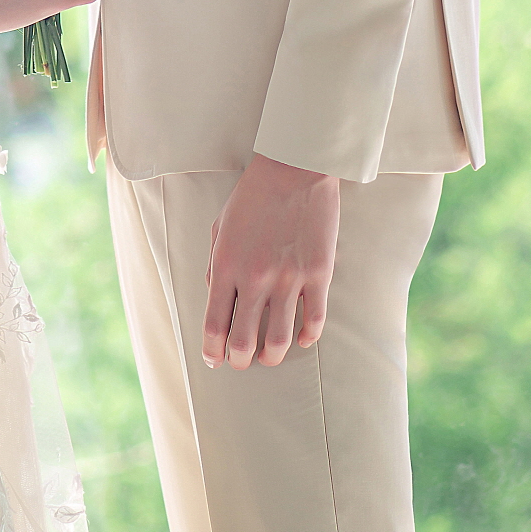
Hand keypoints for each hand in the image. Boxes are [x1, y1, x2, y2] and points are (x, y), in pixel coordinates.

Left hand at [202, 153, 339, 369]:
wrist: (294, 169)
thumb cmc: (252, 196)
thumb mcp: (220, 226)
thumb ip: (214, 263)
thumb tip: (211, 294)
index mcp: (226, 265)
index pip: (215, 324)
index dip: (212, 350)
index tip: (214, 360)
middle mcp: (255, 277)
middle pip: (244, 340)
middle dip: (239, 360)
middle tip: (241, 362)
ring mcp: (289, 278)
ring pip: (279, 339)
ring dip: (271, 355)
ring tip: (269, 356)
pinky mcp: (319, 274)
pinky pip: (314, 320)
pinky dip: (307, 337)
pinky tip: (301, 339)